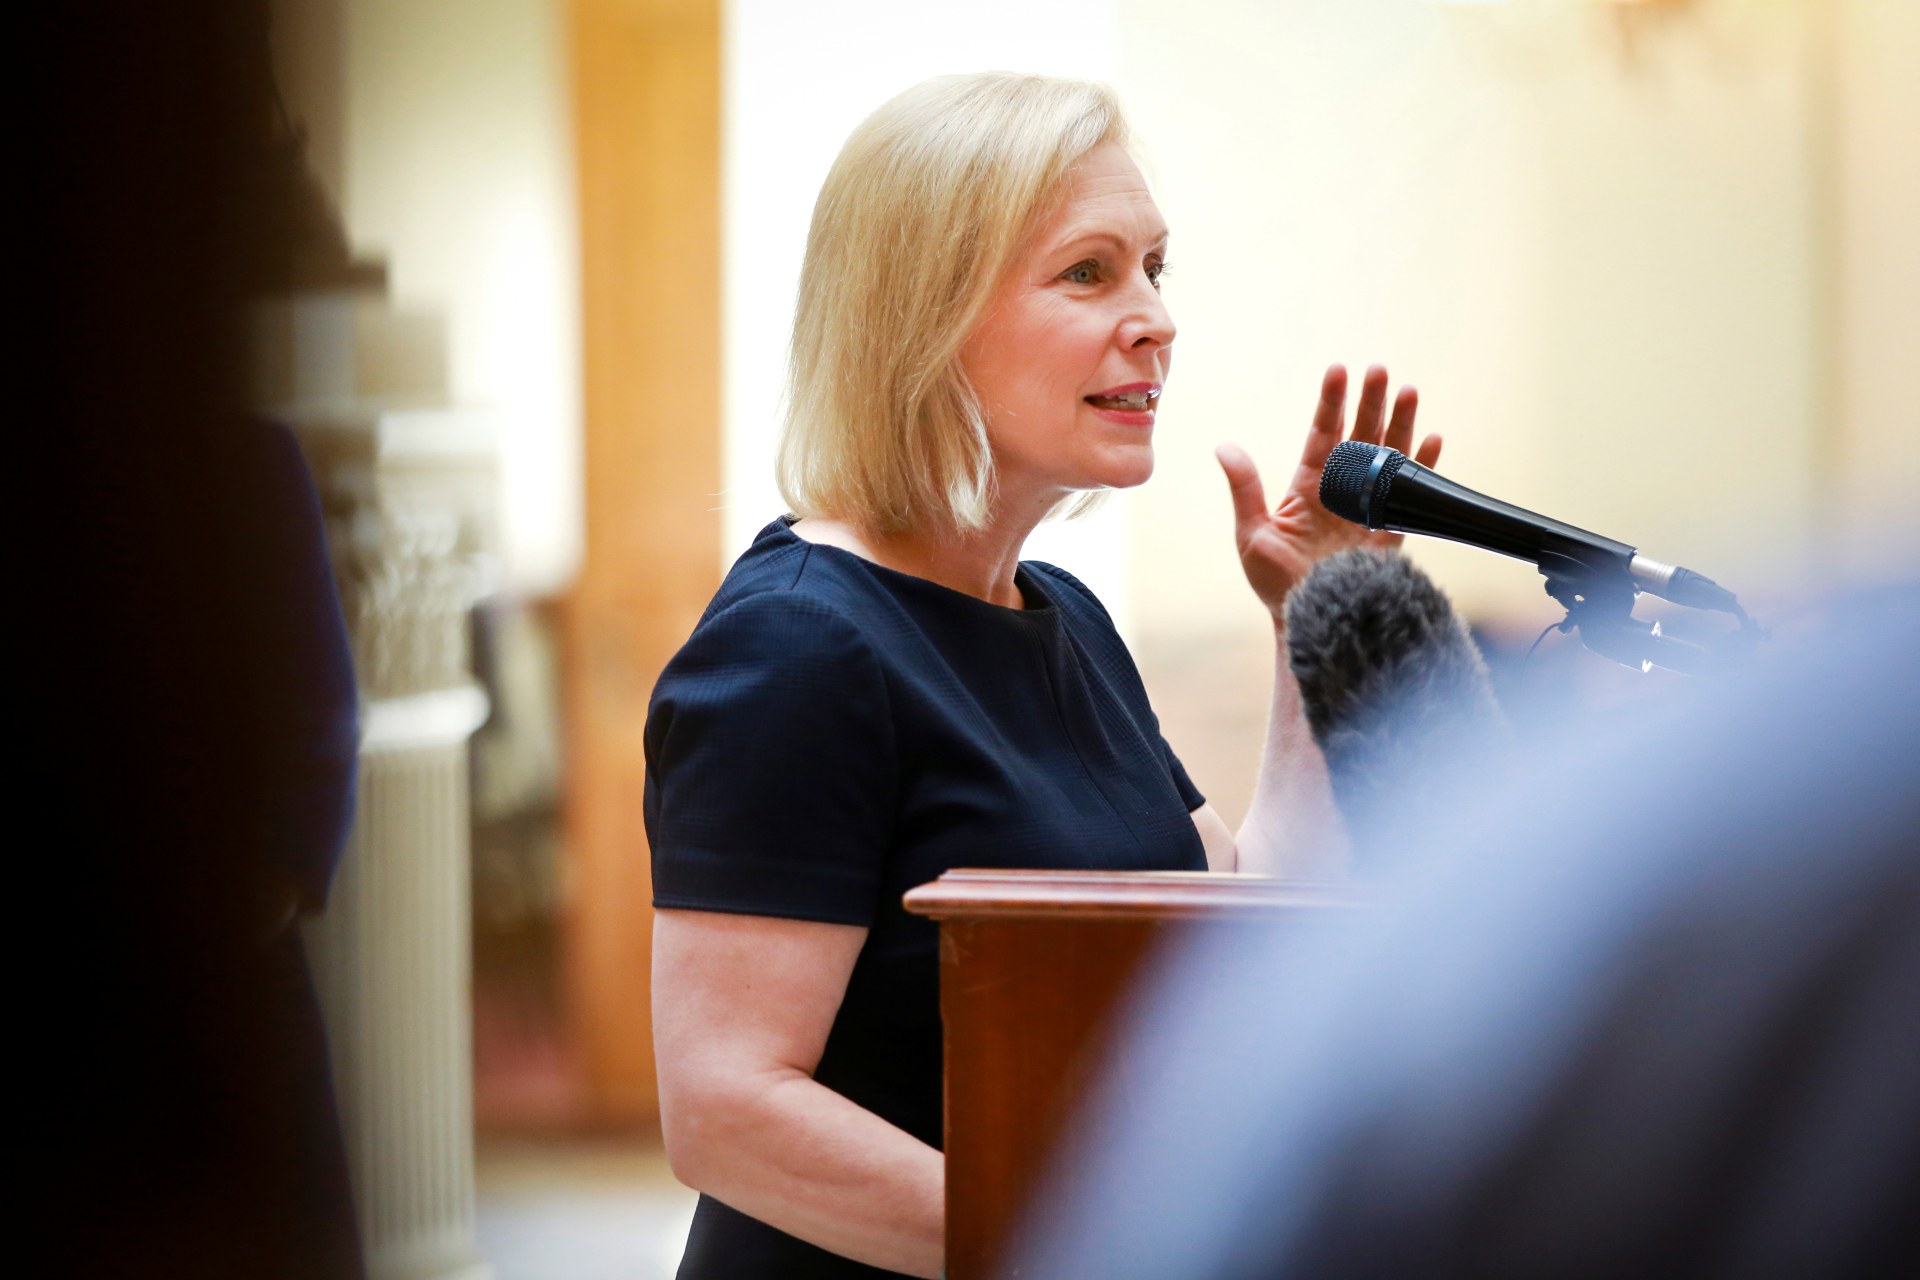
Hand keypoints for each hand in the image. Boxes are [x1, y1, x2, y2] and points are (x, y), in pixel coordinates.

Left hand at [1216, 364, 1441, 621]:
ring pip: (1389, 455)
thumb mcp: (1253, 534)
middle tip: (1380, 370)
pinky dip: (1422, 467)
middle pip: (1361, 436)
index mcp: (1309, 487)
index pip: (1323, 434)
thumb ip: (1245, 489)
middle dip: (1371, 402)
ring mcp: (1368, 508)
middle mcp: (1342, 491)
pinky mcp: (1391, 532)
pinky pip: (1410, 493)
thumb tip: (1224, 446)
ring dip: (1400, 424)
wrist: (1309, 621)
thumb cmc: (1276, 584)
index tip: (1338, 369)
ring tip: (1409, 390)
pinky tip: (1432, 439)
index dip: (1331, 402)